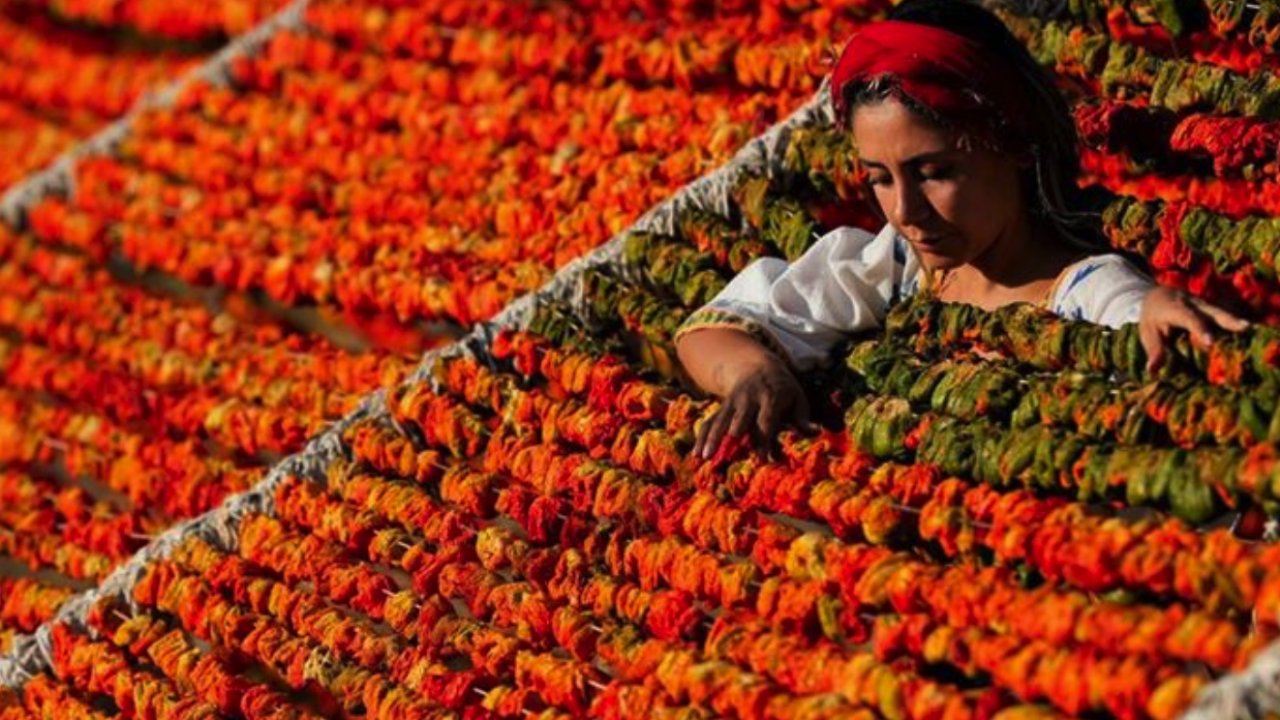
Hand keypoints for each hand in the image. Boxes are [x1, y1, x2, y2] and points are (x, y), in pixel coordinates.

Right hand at [692, 360, 817, 460]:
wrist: (756, 366)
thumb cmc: (782, 389)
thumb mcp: (797, 398)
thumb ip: (802, 418)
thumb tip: (815, 432)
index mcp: (771, 397)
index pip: (766, 419)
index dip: (764, 437)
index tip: (764, 457)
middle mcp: (748, 399)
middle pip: (740, 419)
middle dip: (734, 437)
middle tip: (727, 456)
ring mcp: (732, 403)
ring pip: (720, 420)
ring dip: (712, 438)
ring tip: (705, 457)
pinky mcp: (722, 408)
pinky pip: (710, 421)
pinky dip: (702, 437)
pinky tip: (697, 454)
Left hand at [1139, 286, 1249, 372]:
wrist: (1157, 295)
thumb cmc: (1152, 317)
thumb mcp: (1148, 332)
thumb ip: (1154, 349)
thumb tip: (1151, 370)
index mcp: (1175, 308)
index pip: (1189, 318)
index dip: (1200, 328)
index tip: (1210, 342)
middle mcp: (1193, 304)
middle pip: (1211, 311)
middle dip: (1226, 320)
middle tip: (1242, 327)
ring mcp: (1205, 305)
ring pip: (1221, 311)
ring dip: (1234, 320)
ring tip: (1248, 328)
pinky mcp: (1211, 308)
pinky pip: (1223, 315)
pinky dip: (1233, 323)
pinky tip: (1246, 332)